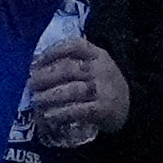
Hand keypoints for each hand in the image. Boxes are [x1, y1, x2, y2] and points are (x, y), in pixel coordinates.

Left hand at [18, 32, 128, 146]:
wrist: (131, 108)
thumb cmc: (104, 85)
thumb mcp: (95, 67)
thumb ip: (73, 63)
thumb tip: (35, 68)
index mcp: (98, 55)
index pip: (74, 46)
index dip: (52, 52)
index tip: (35, 62)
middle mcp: (101, 69)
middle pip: (67, 69)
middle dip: (45, 76)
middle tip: (30, 84)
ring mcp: (103, 89)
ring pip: (71, 90)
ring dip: (49, 96)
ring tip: (36, 100)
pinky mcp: (103, 109)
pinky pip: (78, 110)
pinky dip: (61, 113)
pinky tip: (48, 116)